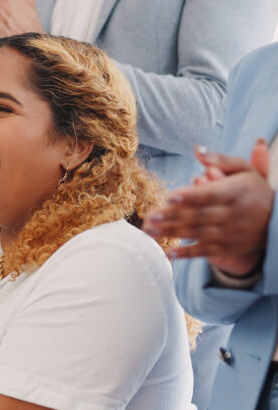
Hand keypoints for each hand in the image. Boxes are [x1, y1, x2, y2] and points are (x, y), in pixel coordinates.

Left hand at [144, 139, 274, 275]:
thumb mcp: (243, 170)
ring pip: (197, 233)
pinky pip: (203, 252)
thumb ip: (219, 159)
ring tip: (149, 231)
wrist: (275, 221)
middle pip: (198, 215)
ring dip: (171, 233)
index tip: (171, 196)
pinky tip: (167, 253)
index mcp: (236, 192)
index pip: (210, 194)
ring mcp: (229, 233)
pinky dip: (185, 253)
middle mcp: (233, 214)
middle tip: (149, 216)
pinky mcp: (226, 248)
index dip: (190, 196)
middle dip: (172, 217)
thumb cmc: (252, 190)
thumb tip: (196, 150)